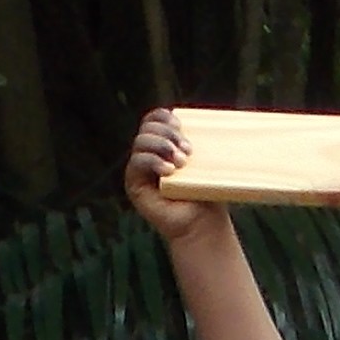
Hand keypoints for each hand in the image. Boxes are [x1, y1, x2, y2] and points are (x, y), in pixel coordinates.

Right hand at [125, 105, 210, 239]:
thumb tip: (204, 117)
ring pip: (141, 141)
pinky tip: (168, 171)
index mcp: (163, 143)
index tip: (181, 126)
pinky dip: (152, 161)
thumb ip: (198, 140)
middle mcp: (149, 153)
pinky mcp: (134, 183)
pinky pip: (136, 162)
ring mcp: (140, 168)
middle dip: (167, 133)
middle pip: (147, 127)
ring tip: (181, 163)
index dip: (164, 117)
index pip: (155, 119)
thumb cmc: (205, 193)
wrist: (201, 223)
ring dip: (162, 146)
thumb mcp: (204, 161)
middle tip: (188, 150)